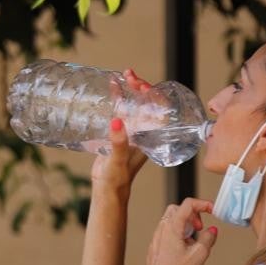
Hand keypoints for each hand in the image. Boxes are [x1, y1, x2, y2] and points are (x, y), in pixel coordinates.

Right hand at [90, 68, 151, 198]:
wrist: (107, 189)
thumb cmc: (117, 178)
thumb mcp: (118, 160)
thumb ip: (118, 143)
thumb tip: (117, 122)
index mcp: (148, 136)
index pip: (158, 110)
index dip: (153, 95)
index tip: (142, 85)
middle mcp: (142, 131)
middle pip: (147, 103)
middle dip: (140, 87)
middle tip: (129, 75)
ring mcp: (131, 130)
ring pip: (134, 104)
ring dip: (130, 90)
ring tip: (122, 75)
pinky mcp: (118, 132)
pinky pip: (121, 110)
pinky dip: (118, 98)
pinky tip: (112, 88)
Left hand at [145, 198, 217, 264]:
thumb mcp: (200, 254)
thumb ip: (208, 238)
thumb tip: (212, 230)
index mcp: (172, 226)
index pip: (188, 204)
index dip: (203, 204)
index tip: (212, 209)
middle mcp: (162, 229)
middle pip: (177, 209)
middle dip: (192, 214)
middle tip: (200, 227)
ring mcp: (156, 238)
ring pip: (171, 222)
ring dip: (185, 226)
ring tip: (193, 242)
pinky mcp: (155, 248)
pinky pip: (166, 233)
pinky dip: (178, 235)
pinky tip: (184, 251)